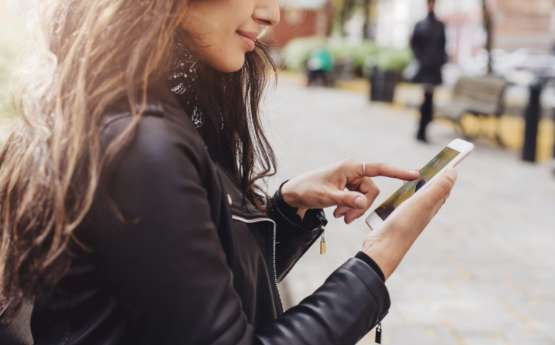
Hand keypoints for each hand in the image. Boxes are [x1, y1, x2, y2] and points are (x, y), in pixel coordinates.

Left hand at [280, 160, 418, 223]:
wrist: (294, 194)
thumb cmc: (308, 189)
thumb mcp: (327, 196)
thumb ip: (346, 199)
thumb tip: (363, 202)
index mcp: (350, 167)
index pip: (379, 168)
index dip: (397, 172)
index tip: (414, 174)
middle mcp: (354, 172)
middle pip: (372, 190)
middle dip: (361, 206)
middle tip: (344, 218)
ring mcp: (352, 181)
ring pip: (366, 198)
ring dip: (355, 210)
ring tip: (339, 217)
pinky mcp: (349, 189)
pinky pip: (359, 201)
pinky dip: (351, 210)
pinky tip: (339, 215)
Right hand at [362, 169, 457, 279]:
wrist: (384, 247)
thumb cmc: (404, 225)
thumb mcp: (423, 202)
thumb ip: (438, 187)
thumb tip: (454, 171)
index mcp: (432, 206)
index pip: (444, 187)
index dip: (447, 173)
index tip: (450, 158)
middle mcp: (423, 211)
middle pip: (432, 191)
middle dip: (433, 178)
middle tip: (432, 165)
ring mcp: (410, 216)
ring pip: (417, 198)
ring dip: (416, 187)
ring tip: (415, 177)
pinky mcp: (396, 219)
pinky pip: (402, 204)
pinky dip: (402, 197)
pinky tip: (396, 196)